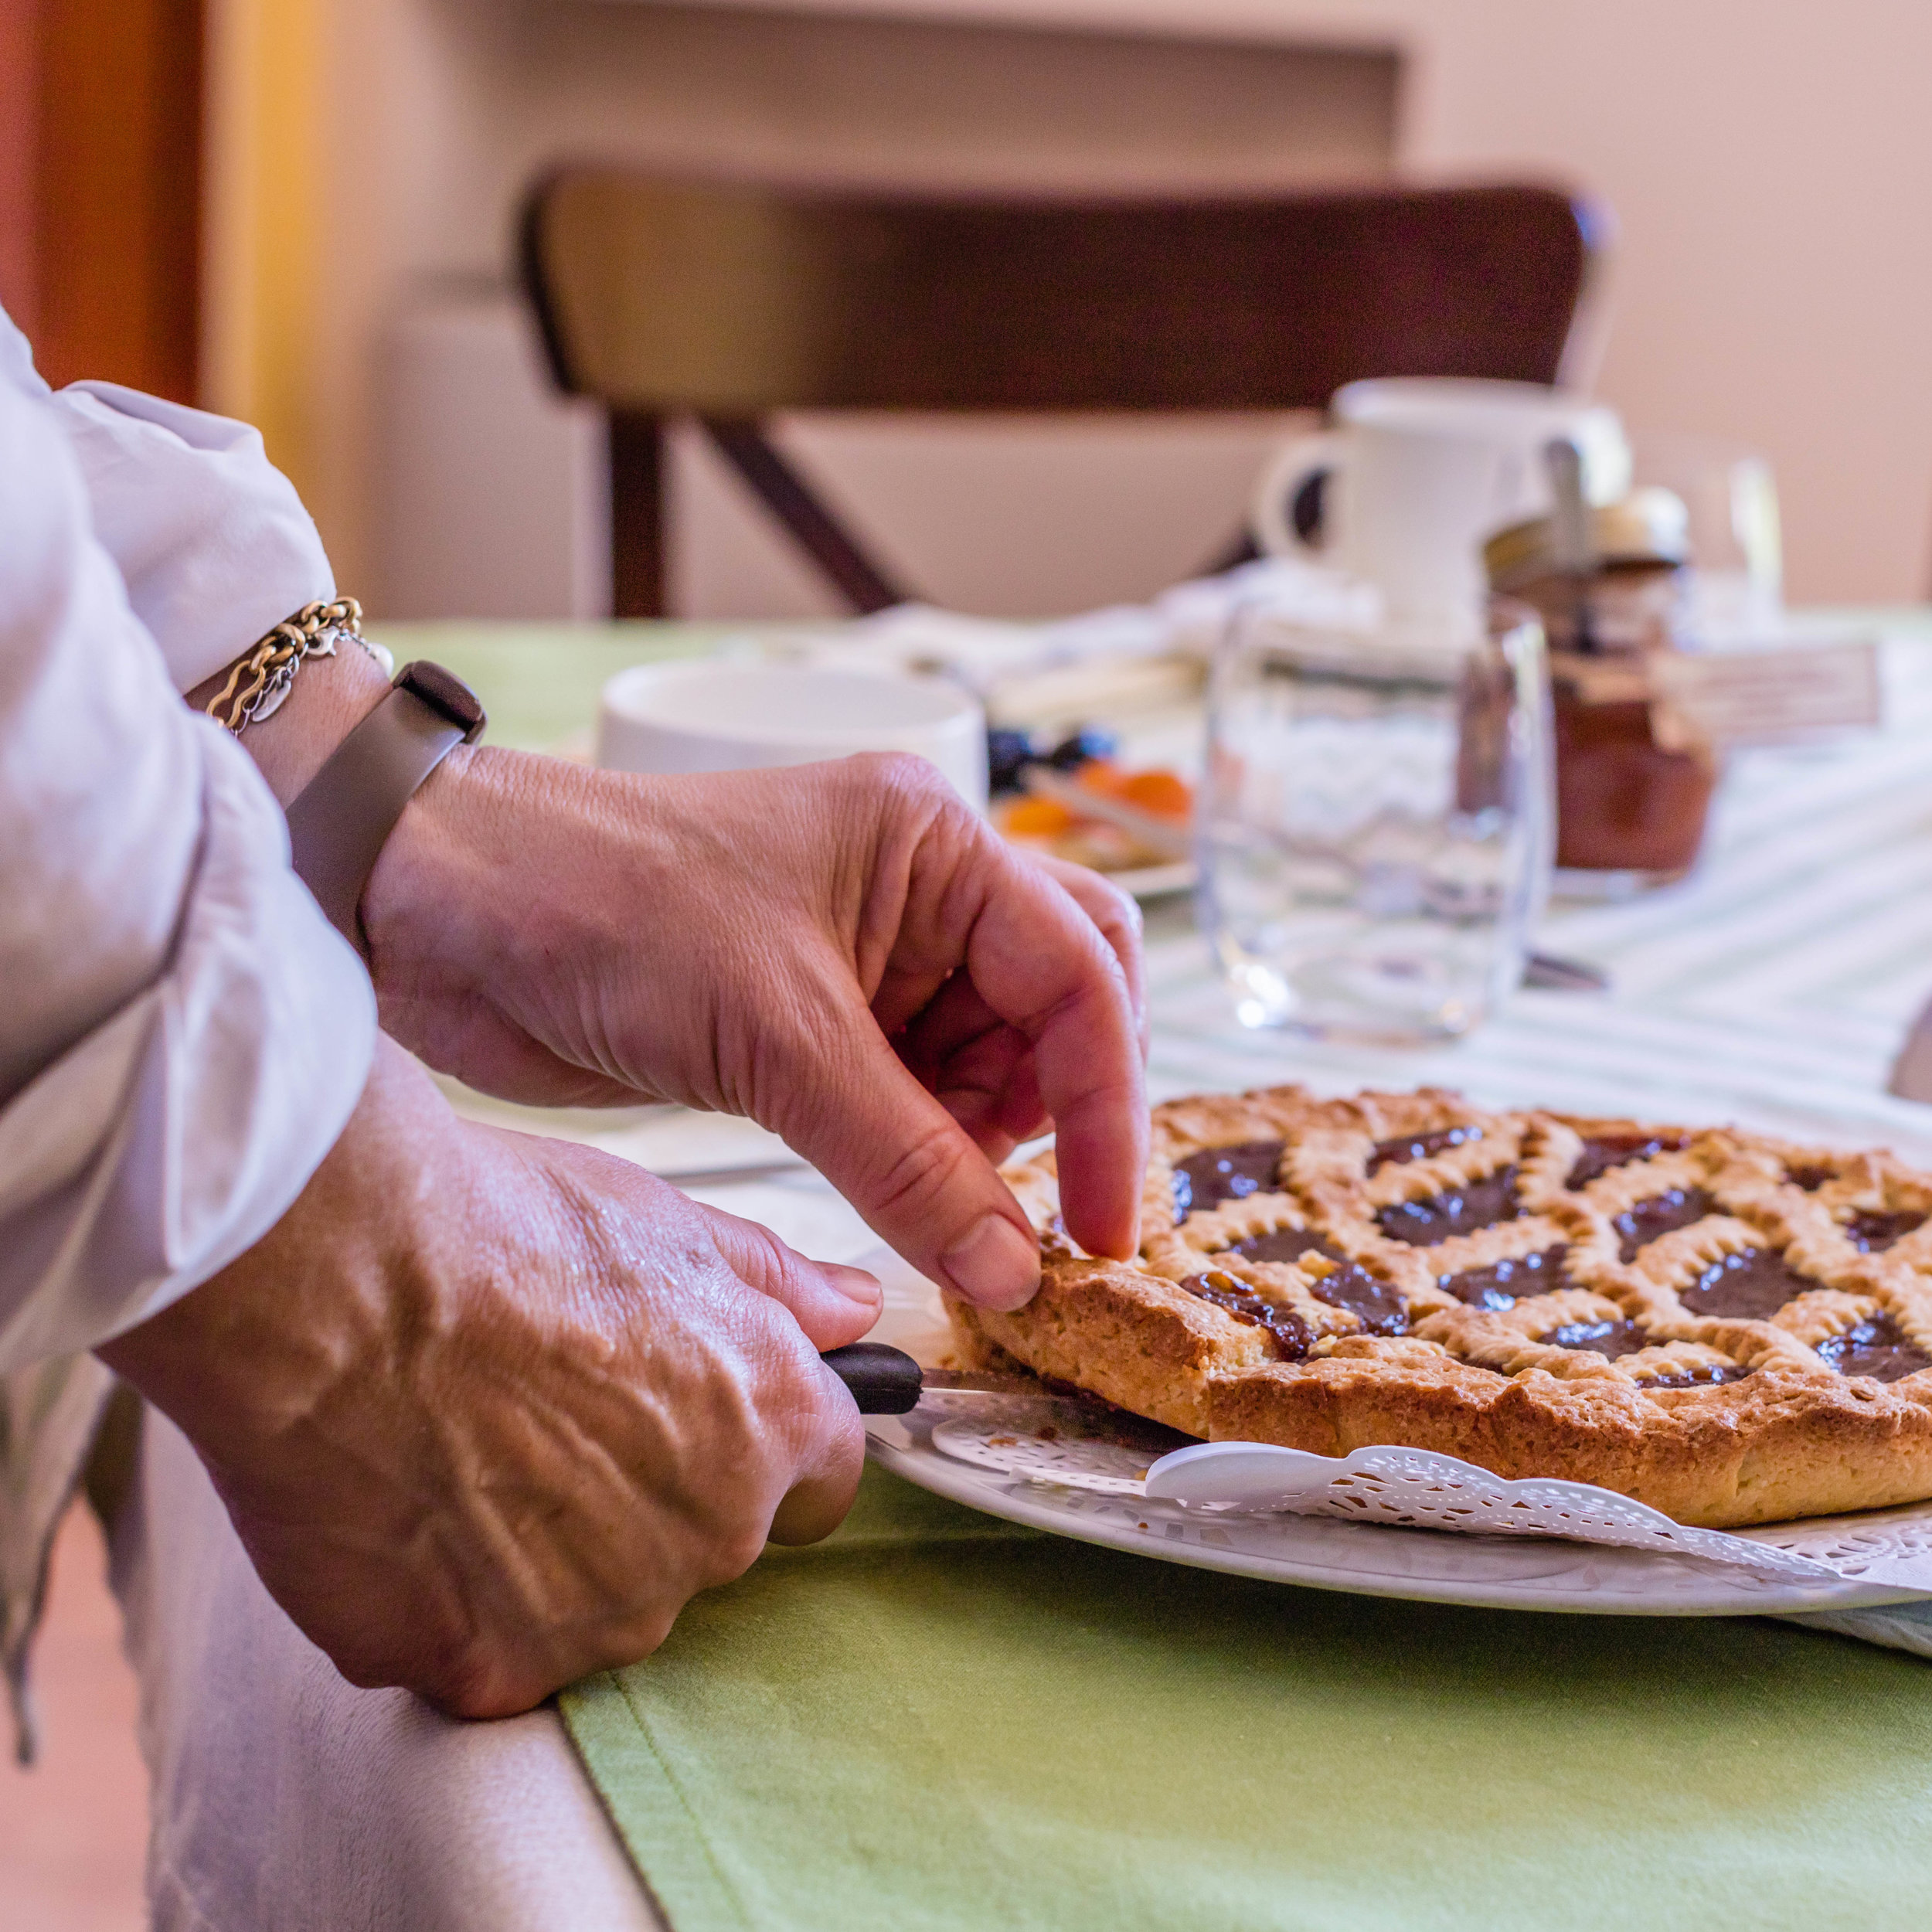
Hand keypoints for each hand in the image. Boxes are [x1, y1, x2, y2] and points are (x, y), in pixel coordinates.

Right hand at [99, 1040, 871, 1718]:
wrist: (329, 1279)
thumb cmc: (491, 1231)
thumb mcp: (664, 1222)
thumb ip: (775, 1285)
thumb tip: (853, 1311)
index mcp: (768, 1423)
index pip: (819, 1481)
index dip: (756, 1447)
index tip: (693, 1425)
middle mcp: (709, 1535)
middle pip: (705, 1546)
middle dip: (645, 1496)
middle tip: (541, 1414)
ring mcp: (600, 1617)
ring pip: (598, 1608)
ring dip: (548, 1556)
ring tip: (461, 1451)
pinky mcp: (487, 1671)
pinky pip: (492, 1653)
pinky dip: (454, 1604)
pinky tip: (407, 1511)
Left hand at [363, 749, 1147, 1311]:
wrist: (437, 908)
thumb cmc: (599, 901)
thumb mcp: (778, 1032)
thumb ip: (908, 1157)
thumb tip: (1011, 1266)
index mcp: (935, 847)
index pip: (1080, 973)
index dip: (1109, 1104)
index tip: (1106, 1224)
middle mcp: (916, 895)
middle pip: (1054, 1013)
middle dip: (1055, 1114)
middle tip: (1030, 1216)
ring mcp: (861, 961)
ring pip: (983, 1068)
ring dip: (979, 1148)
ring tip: (935, 1204)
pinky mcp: (803, 1025)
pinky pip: (904, 1102)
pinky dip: (915, 1160)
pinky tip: (891, 1196)